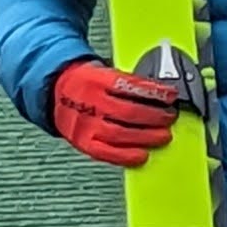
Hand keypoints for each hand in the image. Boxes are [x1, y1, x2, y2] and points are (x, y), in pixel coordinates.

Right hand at [50, 60, 183, 168]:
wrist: (56, 91)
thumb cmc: (86, 81)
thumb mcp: (105, 70)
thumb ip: (129, 82)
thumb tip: (159, 93)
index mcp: (95, 79)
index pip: (128, 85)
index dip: (153, 91)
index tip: (170, 95)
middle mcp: (88, 102)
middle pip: (127, 112)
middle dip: (154, 116)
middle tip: (169, 117)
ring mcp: (84, 124)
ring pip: (119, 134)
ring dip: (146, 137)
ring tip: (162, 135)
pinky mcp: (82, 142)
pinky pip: (105, 153)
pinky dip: (126, 156)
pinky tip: (142, 155)